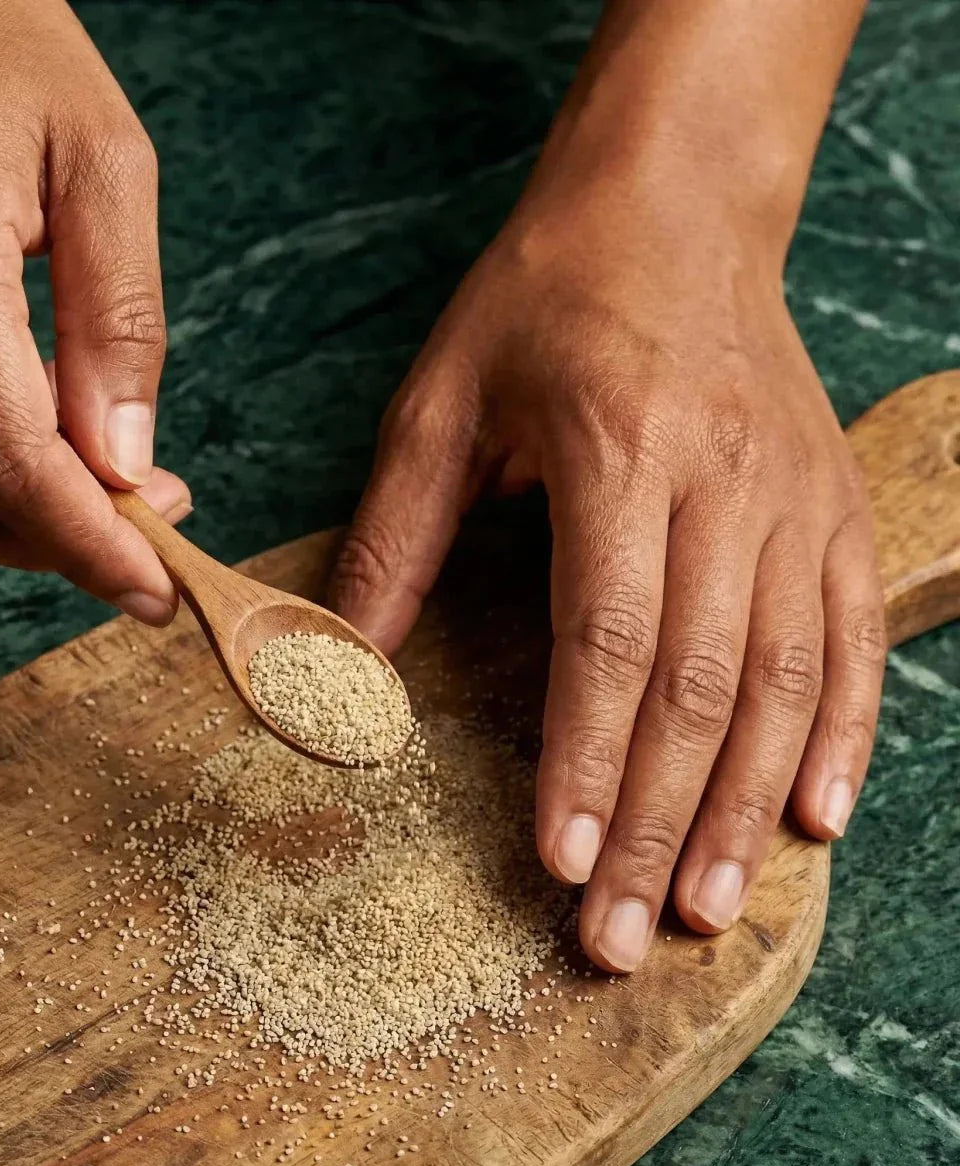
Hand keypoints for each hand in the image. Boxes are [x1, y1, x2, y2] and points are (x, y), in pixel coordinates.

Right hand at [0, 0, 187, 622]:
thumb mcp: (106, 162)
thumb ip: (120, 321)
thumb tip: (124, 463)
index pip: (9, 460)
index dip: (89, 545)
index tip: (156, 589)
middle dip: (58, 550)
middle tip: (146, 539)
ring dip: (11, 529)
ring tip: (100, 496)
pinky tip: (29, 454)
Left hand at [330, 158, 885, 971]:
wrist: (674, 207)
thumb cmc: (546, 297)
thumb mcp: (442, 396)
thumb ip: (397, 529)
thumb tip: (342, 655)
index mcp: (623, 452)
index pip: (608, 638)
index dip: (584, 758)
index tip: (557, 859)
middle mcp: (726, 486)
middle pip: (698, 686)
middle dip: (652, 820)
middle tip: (616, 931)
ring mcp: (794, 499)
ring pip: (783, 682)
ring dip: (741, 808)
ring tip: (701, 907)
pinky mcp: (830, 505)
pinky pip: (851, 636)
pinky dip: (839, 734)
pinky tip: (812, 817)